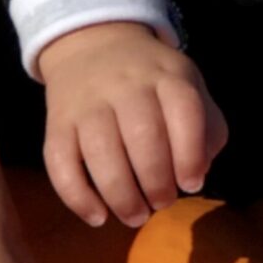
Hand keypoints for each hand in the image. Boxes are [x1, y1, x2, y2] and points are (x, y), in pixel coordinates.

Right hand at [34, 22, 228, 228]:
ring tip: (136, 216)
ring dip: (122, 195)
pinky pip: (60, 163)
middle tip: (163, 203)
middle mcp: (126, 85)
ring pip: (101, 152)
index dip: (190, 154)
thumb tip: (198, 173)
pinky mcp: (56, 124)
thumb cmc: (152, 82)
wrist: (93, 45)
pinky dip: (78, 197)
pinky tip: (98, 217)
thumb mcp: (188, 87)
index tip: (191, 184)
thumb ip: (206, 128)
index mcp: (167, 76)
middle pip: (143, 135)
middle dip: (157, 182)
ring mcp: (87, 103)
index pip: (185, 110)